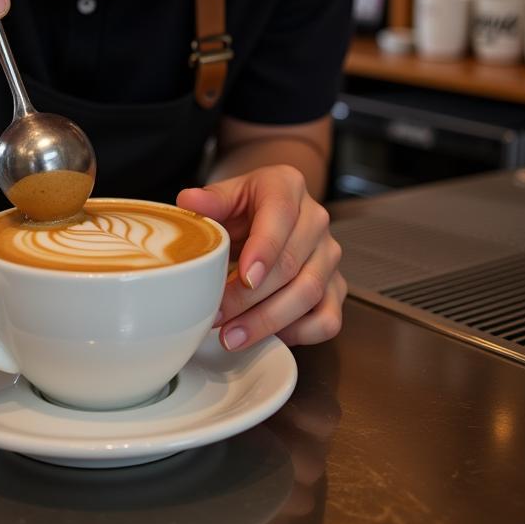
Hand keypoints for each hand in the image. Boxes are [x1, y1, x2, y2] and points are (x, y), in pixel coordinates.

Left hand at [177, 165, 344, 349]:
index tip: (243, 277)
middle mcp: (315, 220)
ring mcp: (328, 255)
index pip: (281, 216)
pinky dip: (298, 334)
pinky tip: (266, 336)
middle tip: (218, 316)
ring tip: (232, 336)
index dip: (263, 250)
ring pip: (310, 294)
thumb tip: (189, 202)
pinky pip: (328, 319)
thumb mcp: (225, 195)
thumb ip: (210, 200)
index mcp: (287, 187)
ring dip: (268, 321)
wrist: (268, 211)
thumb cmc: (244, 206)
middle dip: (251, 297)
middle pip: (291, 264)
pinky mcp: (335, 286)